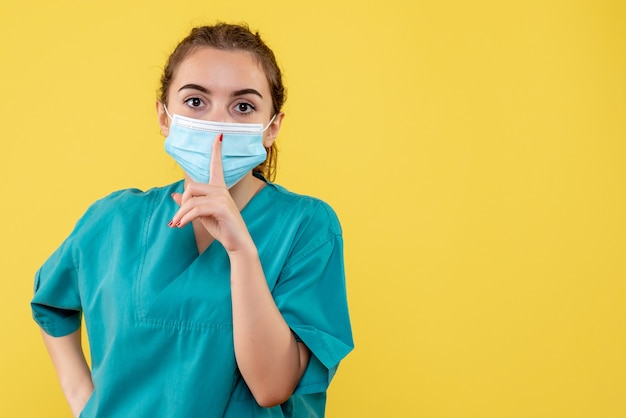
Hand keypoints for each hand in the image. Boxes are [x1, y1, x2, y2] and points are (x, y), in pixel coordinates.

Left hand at [168, 133, 252, 252]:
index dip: (216, 150)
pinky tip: (180, 226)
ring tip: (176, 224)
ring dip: (180, 214)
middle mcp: (221, 190)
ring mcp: (222, 198)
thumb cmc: (222, 228)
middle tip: (178, 218)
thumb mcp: (202, 215)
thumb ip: (189, 204)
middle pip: (192, 187)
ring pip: (191, 200)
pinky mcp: (221, 208)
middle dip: (182, 203)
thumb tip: (175, 194)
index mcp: (219, 188)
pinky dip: (185, 218)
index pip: (217, 165)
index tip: (219, 135)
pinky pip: (196, 209)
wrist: (237, 243)